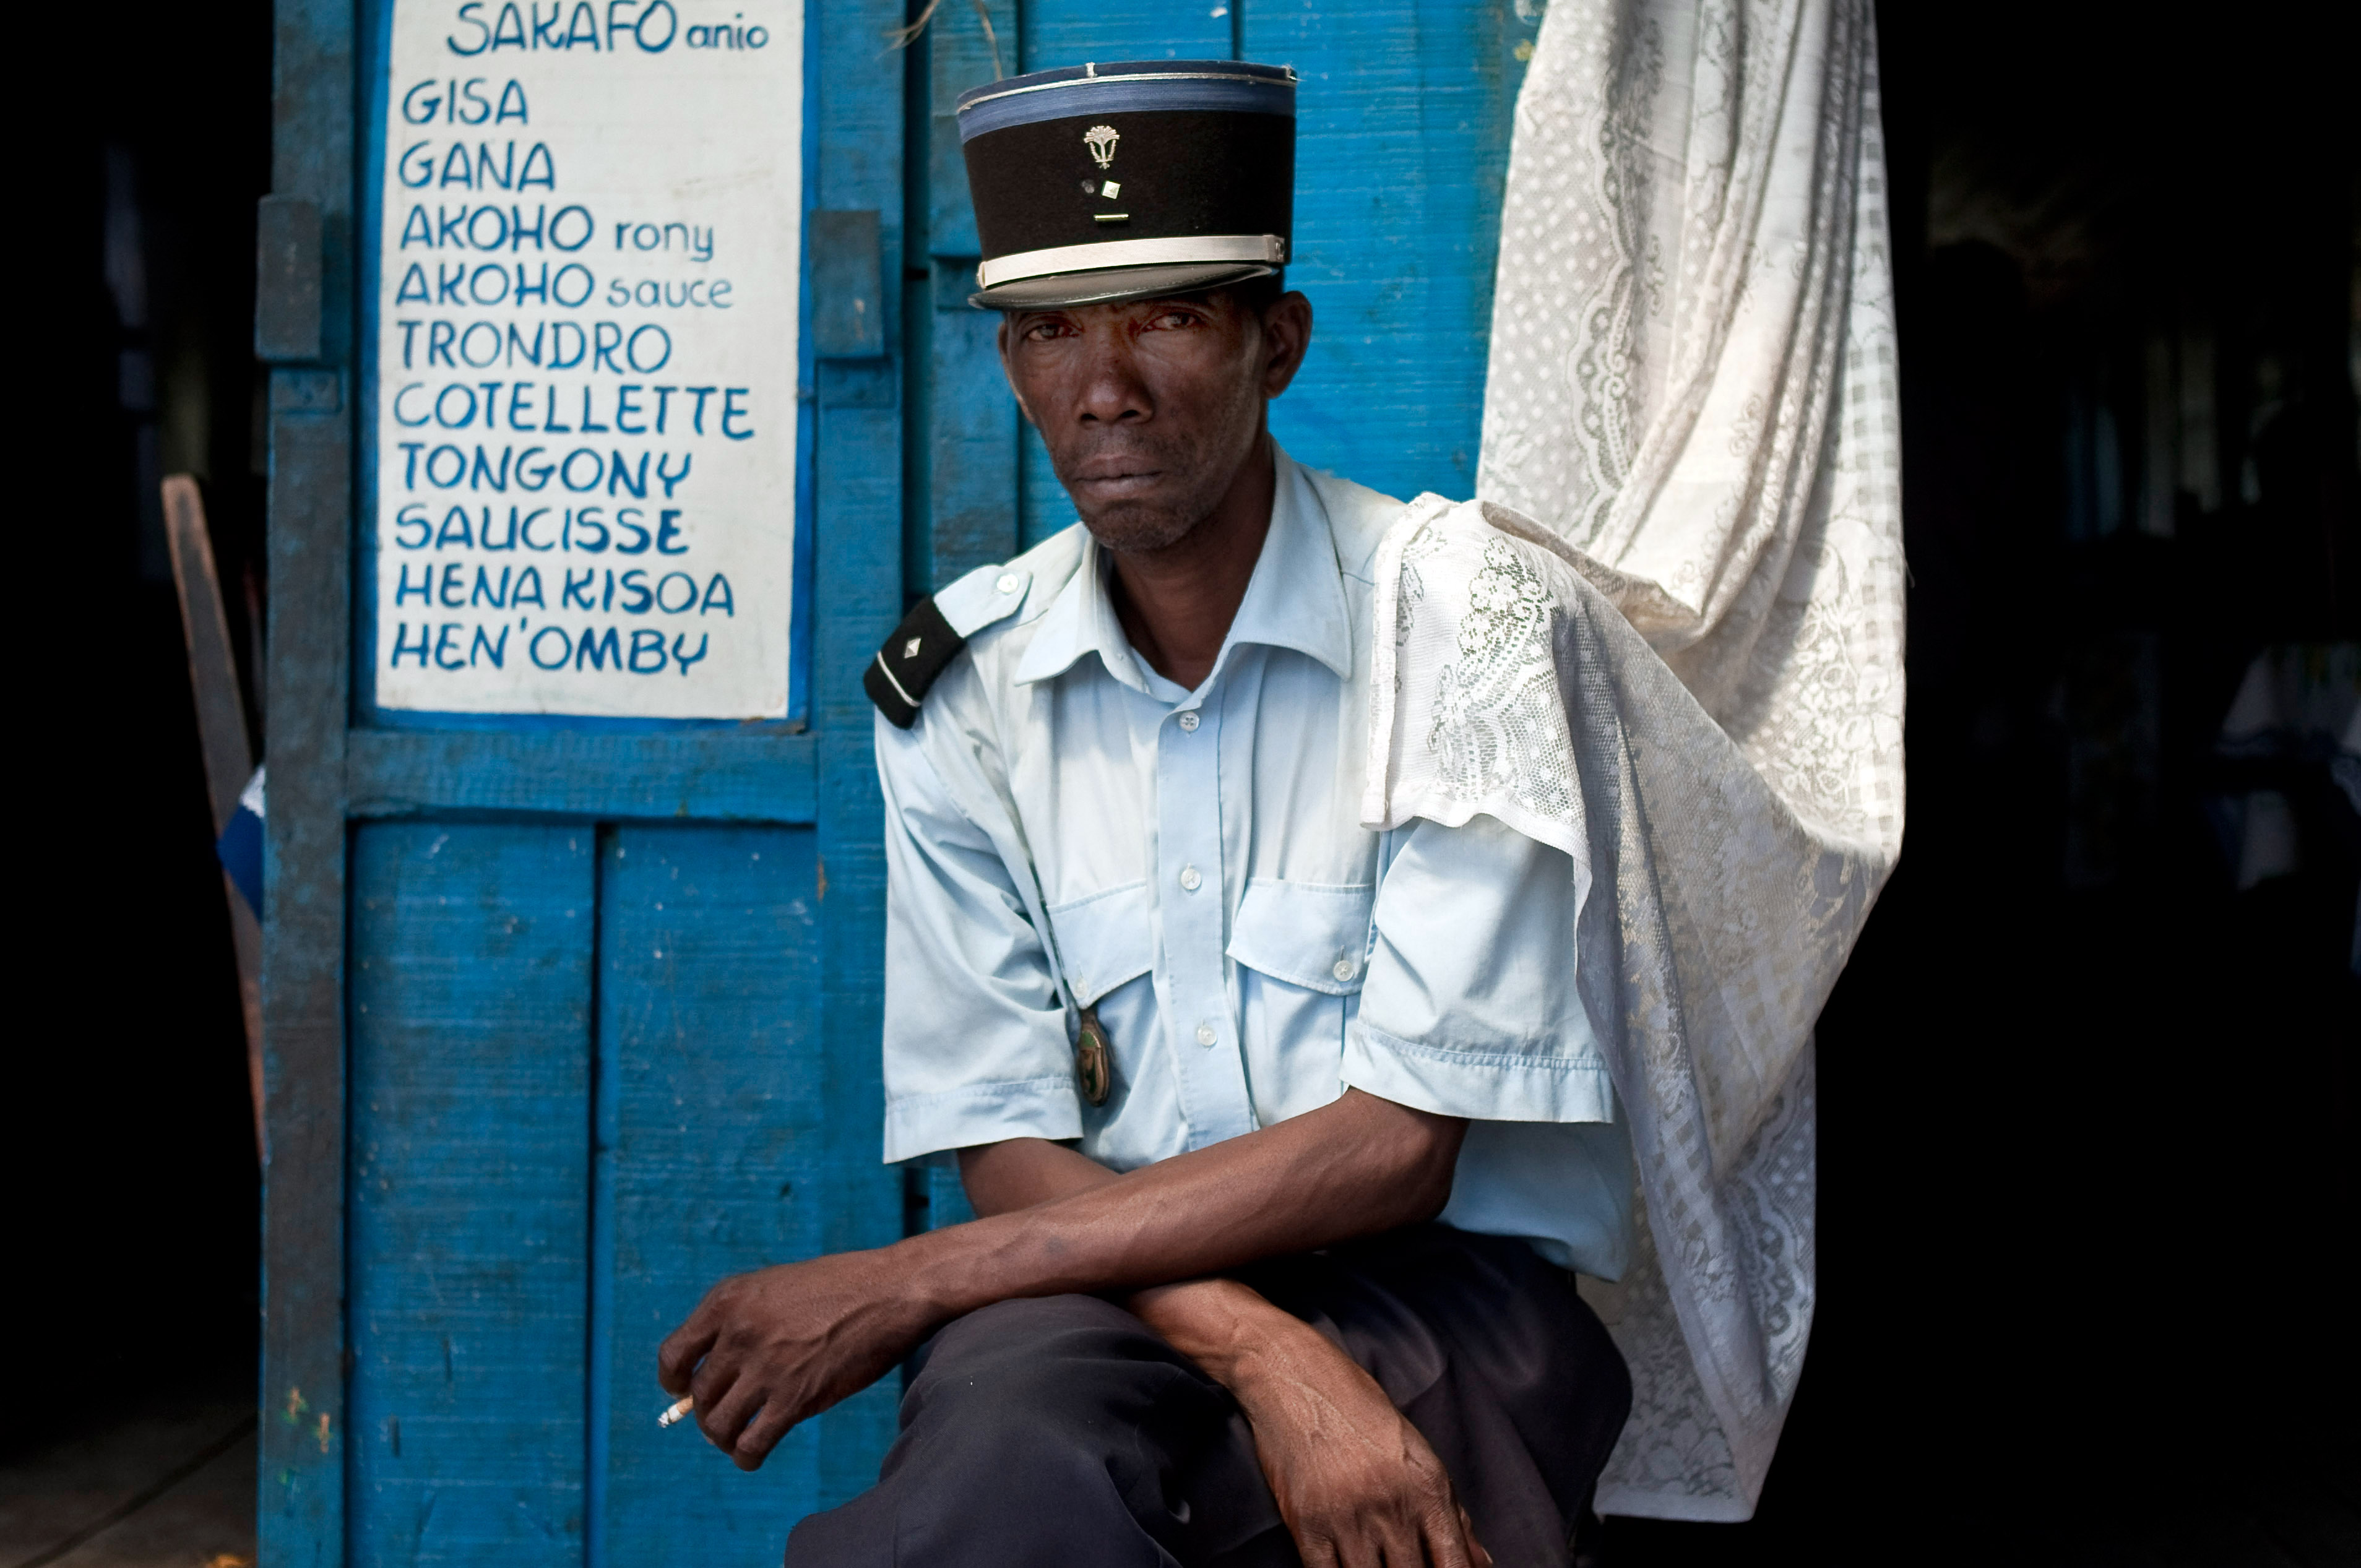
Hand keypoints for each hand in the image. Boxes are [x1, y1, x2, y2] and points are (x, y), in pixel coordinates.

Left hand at [657, 1245, 933, 1469]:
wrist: (892, 1290)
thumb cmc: (839, 1287)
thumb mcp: (775, 1288)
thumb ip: (740, 1321)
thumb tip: (709, 1377)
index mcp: (729, 1299)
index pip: (672, 1356)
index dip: (674, 1382)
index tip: (683, 1391)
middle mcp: (739, 1332)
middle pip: (698, 1396)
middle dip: (709, 1413)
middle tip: (728, 1417)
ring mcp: (766, 1366)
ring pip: (718, 1425)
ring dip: (725, 1439)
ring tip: (739, 1439)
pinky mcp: (795, 1398)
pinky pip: (751, 1445)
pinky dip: (746, 1458)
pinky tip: (754, 1456)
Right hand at [1135, 1281, 1489, 1567]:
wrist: (1292, 1375)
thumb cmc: (1357, 1405)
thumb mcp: (1415, 1448)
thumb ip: (1451, 1510)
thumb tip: (1481, 1561)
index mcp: (1428, 1486)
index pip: (1454, 1564)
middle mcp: (1392, 1505)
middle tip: (1400, 1565)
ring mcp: (1347, 1517)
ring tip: (1375, 1563)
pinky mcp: (1307, 1524)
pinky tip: (1344, 1567)